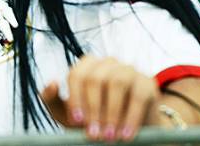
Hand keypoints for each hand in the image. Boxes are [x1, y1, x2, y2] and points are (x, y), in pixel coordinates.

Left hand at [41, 57, 159, 141]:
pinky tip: (126, 135)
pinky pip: (138, 97)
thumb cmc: (93, 119)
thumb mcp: (69, 113)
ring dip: (112, 113)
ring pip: (117, 83)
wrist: (126, 131)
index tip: (77, 122)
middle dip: (93, 109)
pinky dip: (131, 118)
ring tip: (110, 137)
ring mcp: (128, 70)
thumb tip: (52, 83)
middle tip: (94, 135)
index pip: (77, 75)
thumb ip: (53, 99)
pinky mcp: (147, 83)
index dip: (76, 99)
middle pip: (96, 78)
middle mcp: (108, 63)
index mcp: (87, 66)